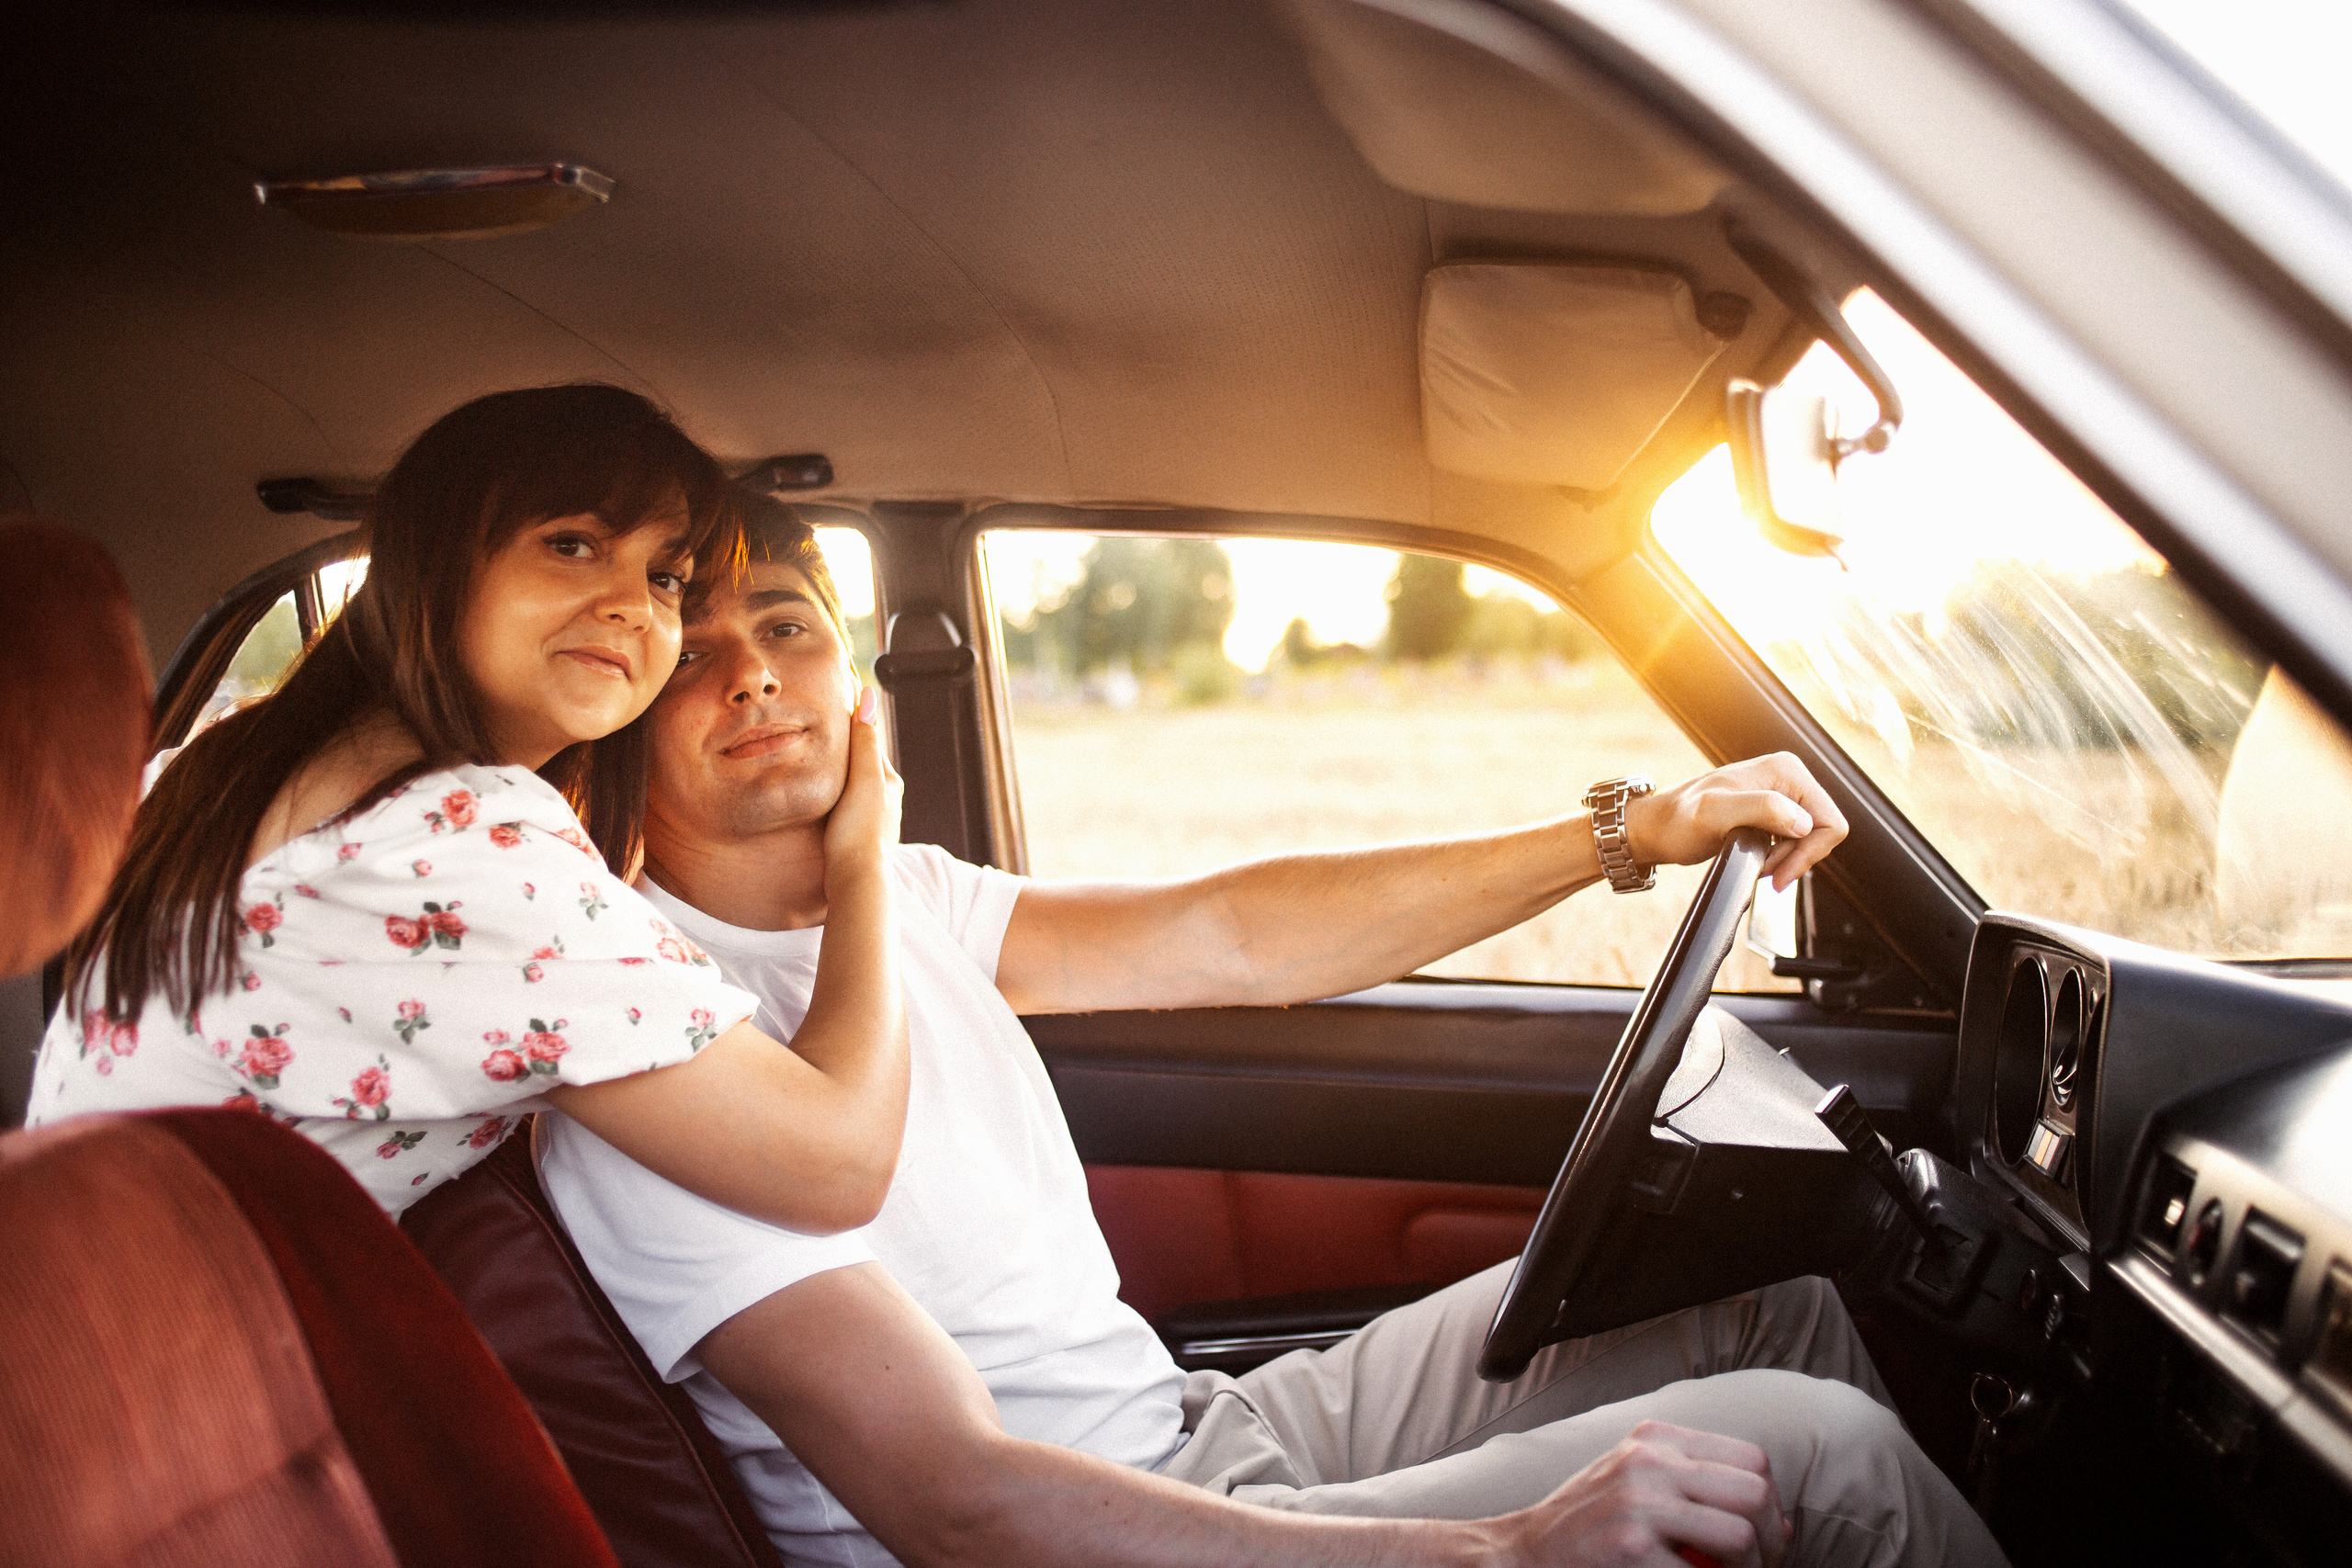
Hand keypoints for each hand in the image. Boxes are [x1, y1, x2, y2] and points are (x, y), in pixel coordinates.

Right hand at [823, 686, 901, 889]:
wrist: (857, 880)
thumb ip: (865, 740)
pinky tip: (821, 803)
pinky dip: (834, 798)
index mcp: (889, 782)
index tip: (834, 706)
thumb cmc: (860, 829)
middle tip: (818, 734)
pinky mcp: (858, 838)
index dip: (852, 725)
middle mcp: (886, 800)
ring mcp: (873, 820)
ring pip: (854, 788)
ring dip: (838, 776)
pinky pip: (846, 808)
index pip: (869, 742)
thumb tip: (869, 697)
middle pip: (862, 766)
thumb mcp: (863, 778)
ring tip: (816, 766)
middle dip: (844, 751)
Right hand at [1503, 1422, 1789, 1567]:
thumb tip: (1781, 1525)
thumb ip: (1698, 1489)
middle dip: (1772, 1543)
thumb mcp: (1638, 1484)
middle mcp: (1649, 1461)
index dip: (1772, 1505)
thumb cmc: (1590, 1526)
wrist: (1525, 1553)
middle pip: (1755, 1493)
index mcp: (1656, 1439)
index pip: (1752, 1460)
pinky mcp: (1631, 1548)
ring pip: (1740, 1536)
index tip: (1765, 1539)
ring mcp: (1639, 1504)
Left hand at [1621, 754, 1846, 890]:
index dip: (1809, 854)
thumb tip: (1803, 821)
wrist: (1657, 828)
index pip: (1830, 822)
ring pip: (1810, 839)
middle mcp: (1788, 778)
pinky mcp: (1773, 813)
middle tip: (1764, 870)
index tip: (1777, 873)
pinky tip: (1757, 861)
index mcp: (1785, 771)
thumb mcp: (1715, 813)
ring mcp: (1781, 795)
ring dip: (1787, 861)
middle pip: (1822, 832)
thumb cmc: (1678, 821)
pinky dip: (1780, 858)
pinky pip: (1796, 841)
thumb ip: (1761, 809)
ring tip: (1756, 865)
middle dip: (1797, 858)